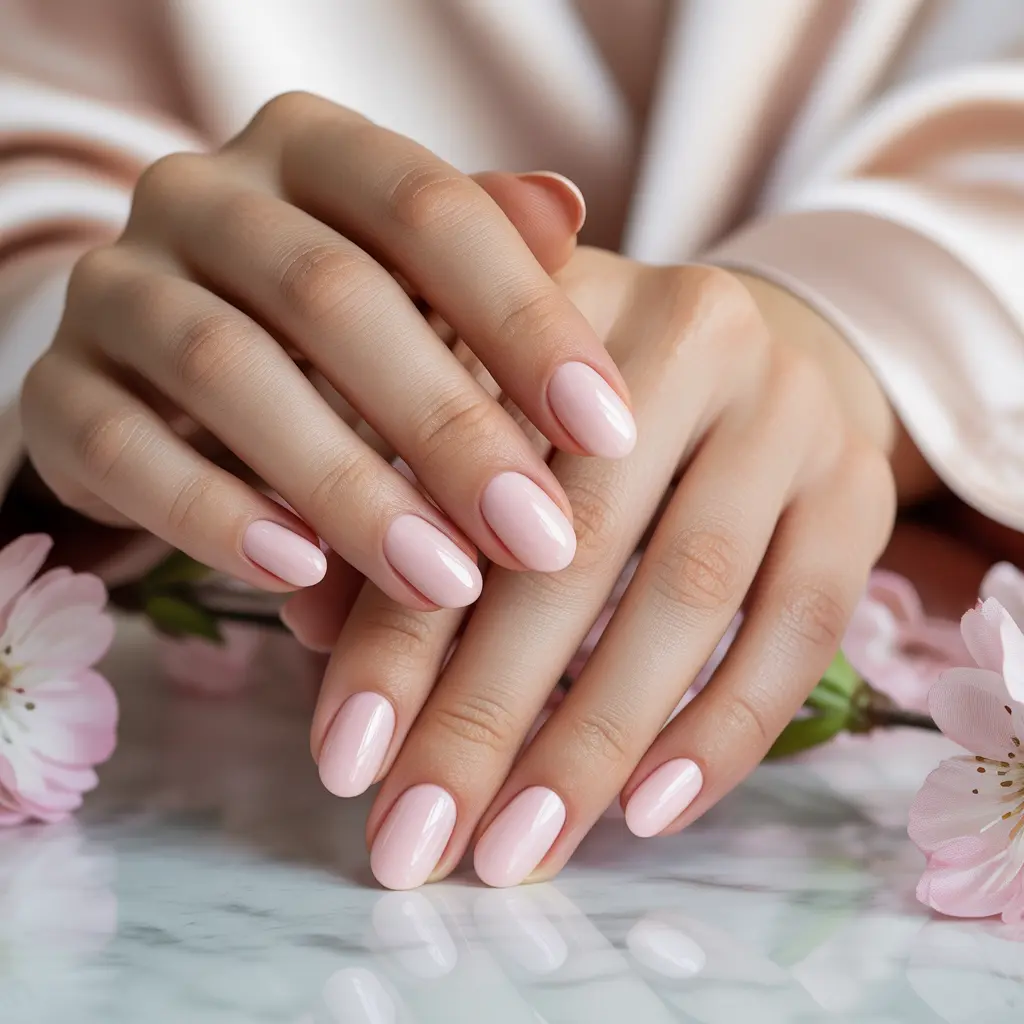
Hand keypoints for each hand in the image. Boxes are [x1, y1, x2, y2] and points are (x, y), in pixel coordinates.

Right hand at [21, 92, 635, 609]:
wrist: (166, 364)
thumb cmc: (327, 331)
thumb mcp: (411, 286)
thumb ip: (481, 260)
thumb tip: (565, 213)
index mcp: (309, 149)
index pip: (429, 208)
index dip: (526, 318)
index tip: (611, 429)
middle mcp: (204, 195)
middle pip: (333, 296)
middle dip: (448, 426)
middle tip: (539, 537)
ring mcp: (118, 287)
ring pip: (229, 371)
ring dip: (348, 486)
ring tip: (442, 580)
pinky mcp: (59, 389)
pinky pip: (127, 449)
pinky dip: (217, 516)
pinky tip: (300, 574)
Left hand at [308, 249, 897, 887]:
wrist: (760, 355)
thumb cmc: (582, 403)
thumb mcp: (483, 414)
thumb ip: (396, 505)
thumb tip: (313, 633)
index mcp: (553, 301)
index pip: (457, 479)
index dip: (396, 628)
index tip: (344, 764)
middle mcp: (683, 329)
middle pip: (572, 544)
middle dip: (484, 713)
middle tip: (416, 845)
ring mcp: (786, 407)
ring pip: (687, 593)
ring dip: (592, 741)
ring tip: (516, 851)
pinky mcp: (858, 486)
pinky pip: (799, 625)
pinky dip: (724, 730)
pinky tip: (645, 814)